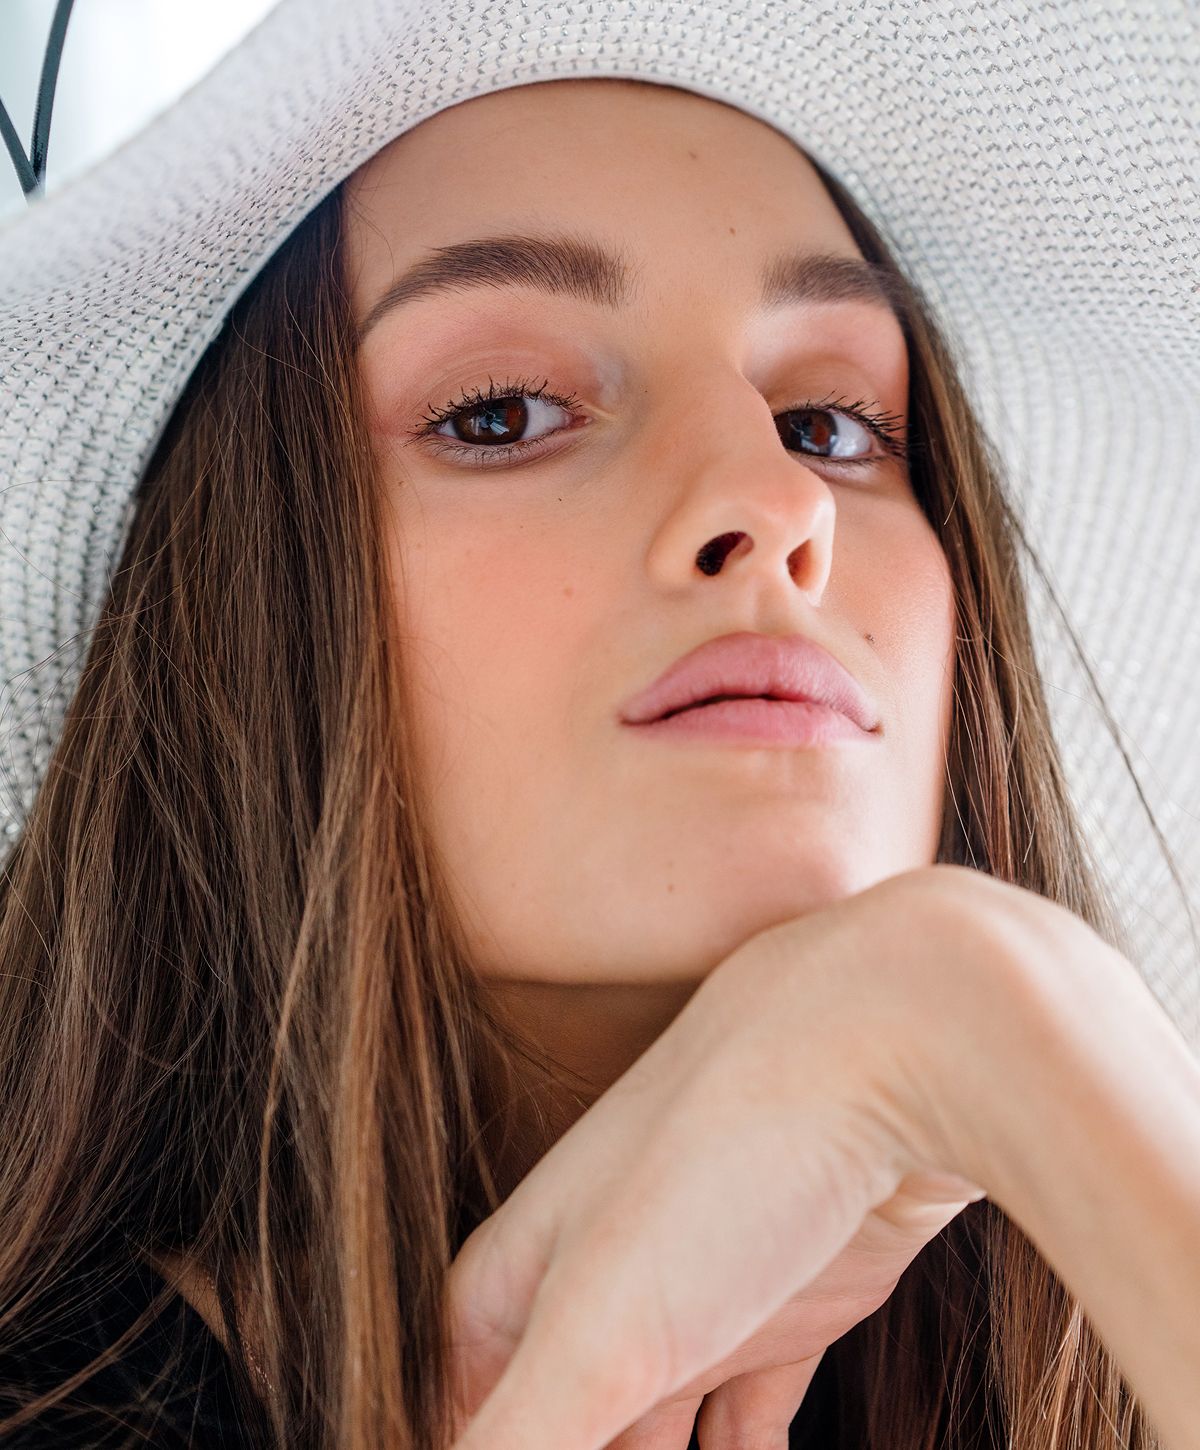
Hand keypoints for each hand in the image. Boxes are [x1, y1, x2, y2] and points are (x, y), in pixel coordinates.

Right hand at [443, 862, 1050, 1448]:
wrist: (886, 1034)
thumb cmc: (722, 1154)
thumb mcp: (598, 1328)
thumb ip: (513, 1441)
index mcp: (519, 1282)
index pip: (445, 1411)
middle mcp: (598, 1290)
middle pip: (551, 1431)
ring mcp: (697, 1295)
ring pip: (647, 1434)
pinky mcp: (794, 1304)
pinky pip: (747, 1423)